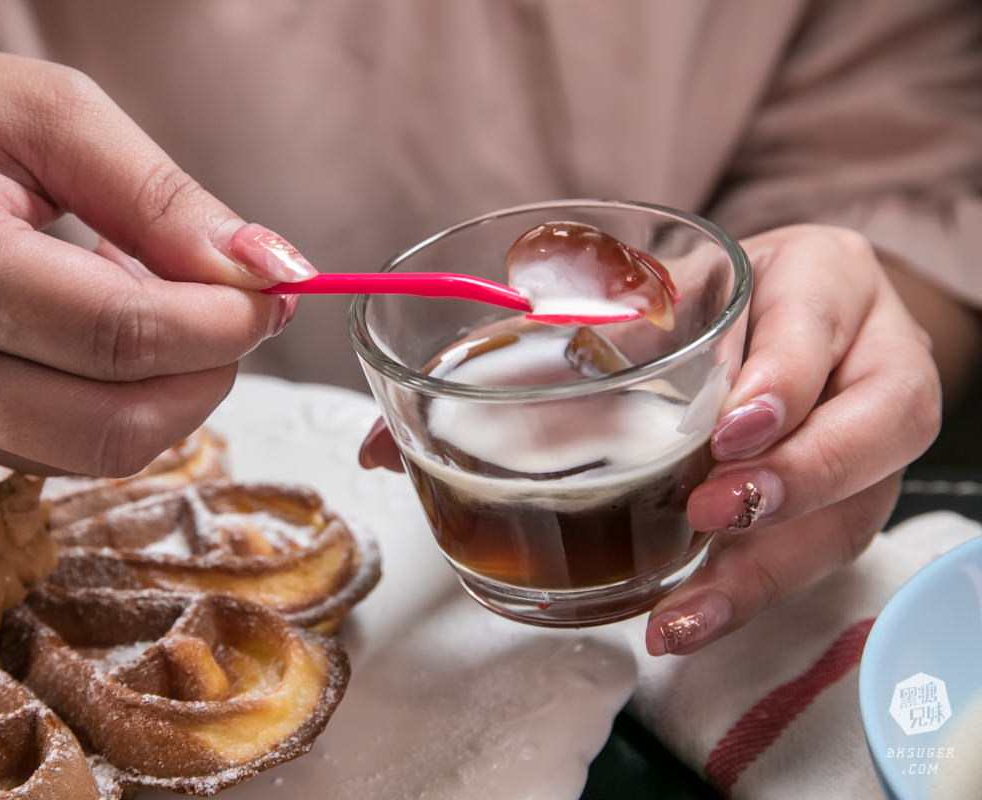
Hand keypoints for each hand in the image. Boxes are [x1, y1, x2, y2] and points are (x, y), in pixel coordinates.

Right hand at [0, 38, 312, 474]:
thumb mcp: (43, 112)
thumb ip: (160, 196)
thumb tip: (267, 270)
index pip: (119, 338)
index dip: (220, 326)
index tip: (271, 294)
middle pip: (115, 426)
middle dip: (207, 376)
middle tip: (233, 312)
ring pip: (94, 454)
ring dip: (161, 390)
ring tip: (144, 299)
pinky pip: (58, 451)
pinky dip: (111, 400)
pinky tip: (95, 333)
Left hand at [358, 224, 941, 653]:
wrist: (779, 316)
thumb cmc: (694, 304)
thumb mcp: (625, 302)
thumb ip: (528, 351)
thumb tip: (382, 442)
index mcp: (813, 278)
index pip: (819, 318)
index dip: (785, 377)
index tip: (726, 430)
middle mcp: (864, 355)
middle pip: (877, 423)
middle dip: (796, 479)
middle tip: (709, 514)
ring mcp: (866, 433)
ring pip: (857, 507)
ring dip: (768, 566)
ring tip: (685, 611)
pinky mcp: (848, 496)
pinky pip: (826, 550)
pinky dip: (753, 590)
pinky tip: (689, 619)